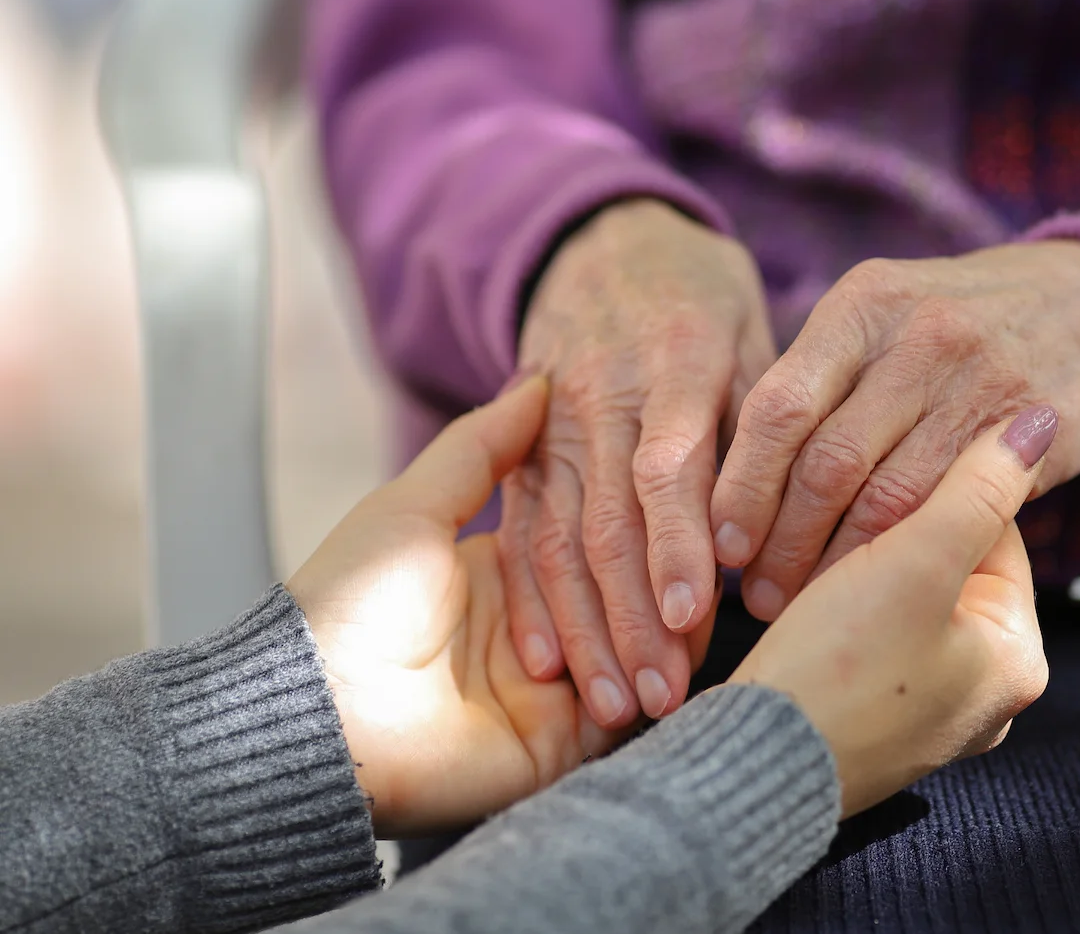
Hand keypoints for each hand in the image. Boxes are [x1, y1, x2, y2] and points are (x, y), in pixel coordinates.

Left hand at [288, 375, 711, 836]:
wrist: (322, 708)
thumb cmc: (353, 598)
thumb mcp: (416, 505)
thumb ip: (481, 448)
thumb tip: (538, 381)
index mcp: (503, 575)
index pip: (590, 541)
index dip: (634, 522)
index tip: (679, 494)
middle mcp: (536, 634)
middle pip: (621, 599)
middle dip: (664, 582)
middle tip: (709, 554)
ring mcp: (551, 693)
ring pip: (634, 654)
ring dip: (667, 635)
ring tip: (704, 608)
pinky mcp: (558, 746)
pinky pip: (624, 716)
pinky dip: (655, 686)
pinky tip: (684, 657)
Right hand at [503, 199, 775, 727]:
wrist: (603, 242)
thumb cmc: (702, 300)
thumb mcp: (749, 333)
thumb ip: (764, 424)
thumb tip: (786, 527)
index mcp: (674, 363)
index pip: (671, 467)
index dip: (678, 545)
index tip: (696, 619)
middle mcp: (602, 397)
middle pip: (608, 519)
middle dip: (632, 617)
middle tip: (661, 698)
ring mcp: (550, 425)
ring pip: (558, 538)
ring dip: (584, 628)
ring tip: (612, 705)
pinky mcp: (519, 449)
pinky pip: (519, 530)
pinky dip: (530, 599)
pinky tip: (546, 662)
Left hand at [710, 240, 1079, 619]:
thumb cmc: (956, 330)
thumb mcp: (884, 319)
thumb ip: (817, 379)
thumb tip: (725, 475)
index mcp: (864, 304)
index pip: (779, 407)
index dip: (742, 487)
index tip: (720, 544)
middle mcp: (920, 335)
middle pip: (826, 462)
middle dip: (782, 541)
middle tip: (757, 591)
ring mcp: (981, 382)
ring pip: (886, 500)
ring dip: (836, 565)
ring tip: (804, 600)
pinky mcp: (1032, 434)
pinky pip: (951, 514)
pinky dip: (904, 559)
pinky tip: (876, 586)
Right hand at [730, 406, 1055, 815]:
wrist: (751, 766)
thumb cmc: (839, 670)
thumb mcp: (917, 563)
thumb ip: (978, 488)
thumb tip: (1040, 424)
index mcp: (1019, 659)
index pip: (996, 533)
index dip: (935, 490)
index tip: (879, 473)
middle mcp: (985, 694)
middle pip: (951, 568)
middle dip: (894, 534)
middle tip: (838, 517)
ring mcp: (928, 713)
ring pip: (903, 600)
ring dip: (858, 568)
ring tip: (809, 559)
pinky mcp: (873, 721)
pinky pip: (870, 640)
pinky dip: (838, 612)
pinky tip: (801, 603)